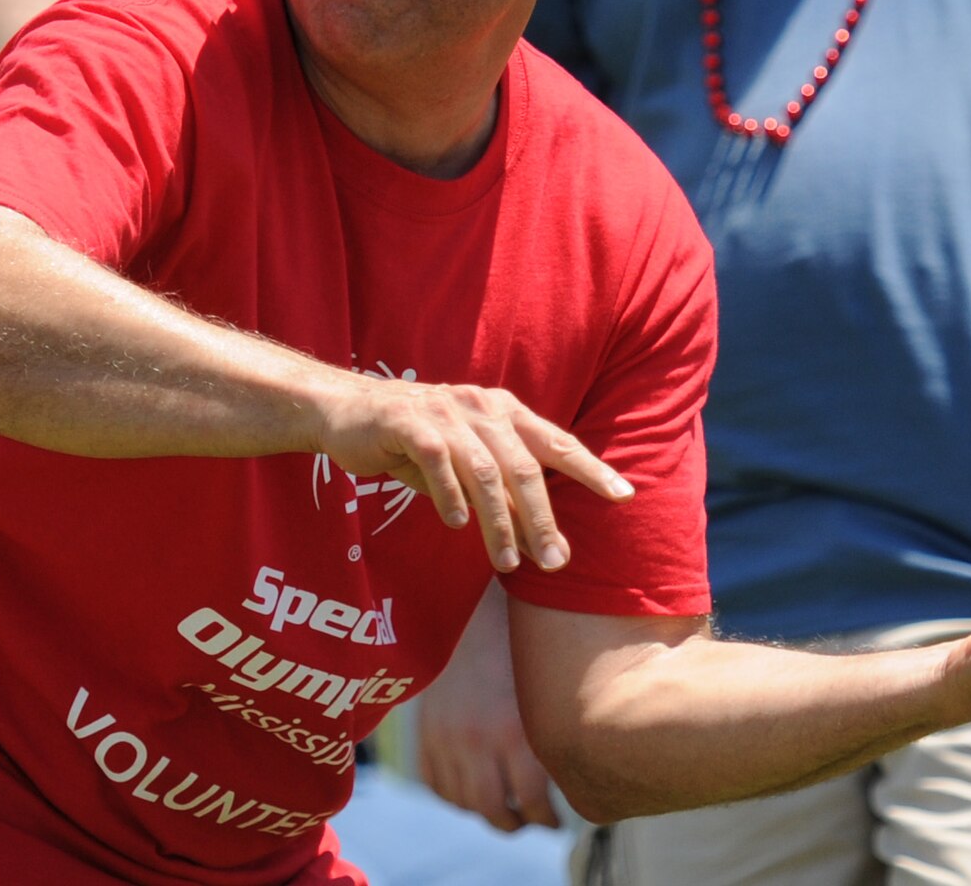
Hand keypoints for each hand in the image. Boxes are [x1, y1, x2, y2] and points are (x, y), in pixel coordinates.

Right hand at [312, 373, 631, 572]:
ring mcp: (446, 413)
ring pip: (486, 471)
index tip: (624, 496)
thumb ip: (500, 491)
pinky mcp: (409, 423)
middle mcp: (483, 407)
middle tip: (556, 561)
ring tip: (508, 562)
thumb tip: (539, 537)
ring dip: (499, 521)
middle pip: (526, 466)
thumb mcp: (464, 463)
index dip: (592, 469)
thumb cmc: (415, 441)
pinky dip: (451, 495)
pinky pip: (438, 462)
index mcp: (505, 412)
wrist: (347, 410)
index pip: (558, 443)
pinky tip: (458, 525)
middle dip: (544, 517)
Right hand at [416, 597, 560, 830]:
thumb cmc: (526, 645)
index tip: (556, 820)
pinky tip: (472, 792)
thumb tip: (577, 774)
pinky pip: (434, 783)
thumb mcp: (546, 691)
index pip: (532, 802)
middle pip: (495, 812)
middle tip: (532, 822)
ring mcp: (446, 740)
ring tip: (505, 811)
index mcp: (517, 732)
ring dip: (485, 813)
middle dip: (516, 824)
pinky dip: (453, 795)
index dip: (546, 818)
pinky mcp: (425, 732)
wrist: (475, 608)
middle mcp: (478, 742)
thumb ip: (553, 734)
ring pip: (463, 802)